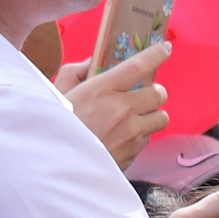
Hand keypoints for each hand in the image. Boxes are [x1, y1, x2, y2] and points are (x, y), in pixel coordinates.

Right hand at [56, 39, 170, 167]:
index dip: (155, 54)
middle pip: (158, 93)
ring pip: (160, 118)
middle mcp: (120, 110)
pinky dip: (140, 136)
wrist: (54, 169)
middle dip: (153, 92)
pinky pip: (148, 139)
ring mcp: (130, 134)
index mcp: (100, 90)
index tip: (165, 48)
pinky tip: (122, 137)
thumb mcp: (55, 94)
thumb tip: (91, 62)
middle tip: (142, 95)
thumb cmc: (53, 128)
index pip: (137, 66)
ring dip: (151, 115)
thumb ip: (74, 73)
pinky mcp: (133, 153)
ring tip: (134, 118)